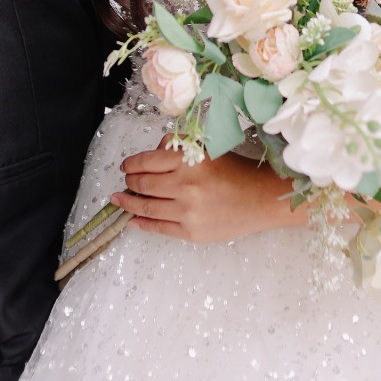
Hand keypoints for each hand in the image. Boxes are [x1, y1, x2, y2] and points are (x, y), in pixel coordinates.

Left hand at [111, 140, 304, 241]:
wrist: (261, 199)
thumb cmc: (236, 171)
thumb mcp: (208, 149)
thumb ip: (179, 148)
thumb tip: (153, 153)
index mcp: (189, 160)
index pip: (148, 160)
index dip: (132, 163)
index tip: (126, 165)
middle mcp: (185, 185)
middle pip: (143, 183)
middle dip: (130, 181)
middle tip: (126, 181)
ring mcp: (187, 211)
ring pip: (146, 206)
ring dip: (128, 203)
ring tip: (119, 200)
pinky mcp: (191, 231)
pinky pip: (158, 227)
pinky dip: (141, 223)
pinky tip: (132, 220)